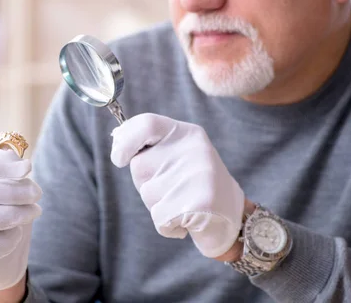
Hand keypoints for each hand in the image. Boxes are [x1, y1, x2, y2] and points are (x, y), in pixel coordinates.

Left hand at [110, 113, 244, 258]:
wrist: (234, 220)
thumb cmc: (195, 187)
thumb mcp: (177, 157)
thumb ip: (150, 147)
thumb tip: (116, 139)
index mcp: (187, 133)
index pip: (146, 123)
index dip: (125, 140)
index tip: (119, 158)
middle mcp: (194, 149)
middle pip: (140, 165)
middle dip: (145, 183)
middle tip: (172, 190)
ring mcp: (199, 174)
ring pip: (148, 193)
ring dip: (157, 206)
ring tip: (182, 204)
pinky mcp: (201, 202)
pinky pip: (160, 217)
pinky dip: (167, 227)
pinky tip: (186, 222)